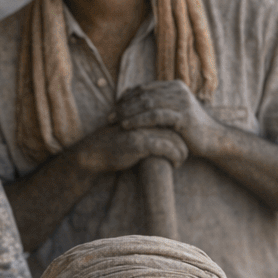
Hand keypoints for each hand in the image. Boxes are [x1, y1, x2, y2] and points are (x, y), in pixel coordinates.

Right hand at [71, 122, 187, 175]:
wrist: (92, 153)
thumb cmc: (109, 143)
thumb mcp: (126, 128)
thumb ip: (140, 123)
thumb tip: (159, 128)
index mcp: (141, 113)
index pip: (169, 117)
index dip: (179, 130)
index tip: (184, 142)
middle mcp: (143, 119)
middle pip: (175, 127)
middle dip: (184, 141)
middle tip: (186, 152)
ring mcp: (142, 130)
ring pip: (174, 138)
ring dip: (182, 151)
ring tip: (181, 160)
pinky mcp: (140, 143)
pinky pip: (167, 148)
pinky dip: (175, 157)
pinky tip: (176, 164)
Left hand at [116, 80, 220, 156]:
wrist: (213, 139)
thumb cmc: (188, 128)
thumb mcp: (170, 113)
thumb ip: (155, 105)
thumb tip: (130, 100)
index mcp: (173, 86)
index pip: (142, 89)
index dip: (125, 98)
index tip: (112, 109)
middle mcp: (178, 90)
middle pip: (142, 95)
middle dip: (123, 106)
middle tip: (109, 117)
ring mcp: (182, 101)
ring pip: (147, 103)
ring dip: (128, 113)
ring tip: (115, 122)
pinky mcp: (183, 115)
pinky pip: (155, 115)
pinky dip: (138, 120)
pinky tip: (127, 126)